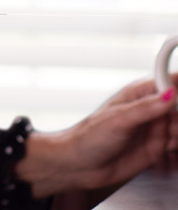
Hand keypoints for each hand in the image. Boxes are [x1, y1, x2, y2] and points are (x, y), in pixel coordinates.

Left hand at [15, 73, 177, 198]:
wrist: (80, 166)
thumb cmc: (89, 137)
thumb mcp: (118, 120)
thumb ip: (145, 108)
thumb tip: (169, 94)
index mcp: (137, 94)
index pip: (167, 82)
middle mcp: (148, 110)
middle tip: (169, 126)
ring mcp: (153, 129)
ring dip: (177, 133)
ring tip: (165, 140)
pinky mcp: (156, 148)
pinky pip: (176, 145)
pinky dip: (175, 150)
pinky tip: (166, 152)